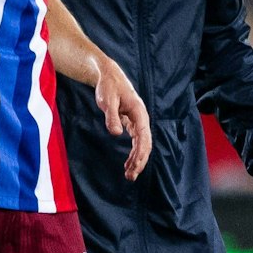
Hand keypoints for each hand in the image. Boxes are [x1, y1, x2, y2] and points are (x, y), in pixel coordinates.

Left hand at [95, 59, 151, 179]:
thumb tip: (116, 134)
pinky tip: (128, 164)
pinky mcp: (131, 124)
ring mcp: (138, 122)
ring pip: (141, 145)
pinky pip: (136, 142)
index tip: (135, 165)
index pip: (143, 136)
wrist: (109, 77)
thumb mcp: (107, 101)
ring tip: (130, 175)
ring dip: (137, 160)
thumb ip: (111, 117)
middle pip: (145, 144)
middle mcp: (141, 119)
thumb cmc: (109, 86)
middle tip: (131, 176)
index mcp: (139, 112)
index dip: (140, 153)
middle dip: (140, 161)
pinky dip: (134, 154)